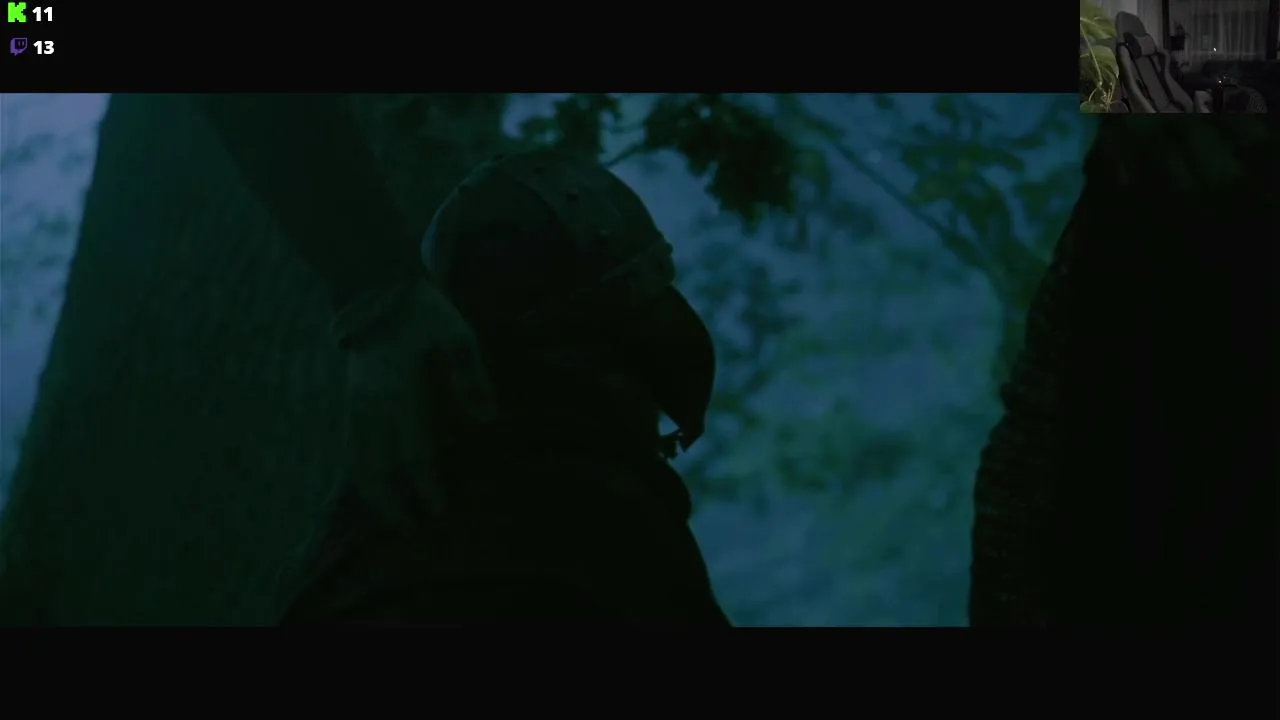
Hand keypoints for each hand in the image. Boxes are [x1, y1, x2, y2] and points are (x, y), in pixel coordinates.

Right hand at [333, 275, 495, 531]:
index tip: (439, 508)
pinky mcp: (347, 400)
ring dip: (370, 494)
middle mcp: (371, 406)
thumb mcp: (458, 337)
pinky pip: (347, 447)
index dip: (425, 486)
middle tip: (412, 528)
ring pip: (354, 462)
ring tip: (388, 517)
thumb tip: (487, 419)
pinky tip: (370, 487)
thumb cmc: (424, 312)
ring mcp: (354, 404)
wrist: (375, 288)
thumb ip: (472, 378)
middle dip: (393, 503)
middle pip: (377, 469)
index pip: (412, 454)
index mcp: (400, 393)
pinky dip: (356, 472)